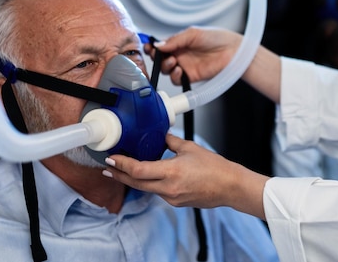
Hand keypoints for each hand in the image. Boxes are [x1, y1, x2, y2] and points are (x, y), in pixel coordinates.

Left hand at [103, 133, 268, 218]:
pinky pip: (157, 192)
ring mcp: (171, 197)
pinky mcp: (176, 202)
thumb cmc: (215, 168)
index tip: (111, 157)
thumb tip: (162, 135)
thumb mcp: (190, 148)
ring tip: (121, 171)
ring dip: (132, 180)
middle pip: (135, 183)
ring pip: (145, 188)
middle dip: (119, 174)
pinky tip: (146, 177)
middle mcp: (169, 188)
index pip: (138, 170)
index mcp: (171, 172)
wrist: (229, 186)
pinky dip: (148, 184)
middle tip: (107, 166)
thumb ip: (171, 142)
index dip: (122, 164)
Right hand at [144, 27, 242, 85]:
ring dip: (166, 66)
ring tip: (174, 61)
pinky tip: (180, 70)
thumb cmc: (216, 38)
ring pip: (166, 70)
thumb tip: (158, 45)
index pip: (161, 46)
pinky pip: (177, 80)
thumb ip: (175, 40)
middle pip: (160, 59)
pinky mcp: (191, 77)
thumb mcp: (193, 34)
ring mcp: (185, 66)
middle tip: (158, 55)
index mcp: (179, 42)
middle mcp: (180, 54)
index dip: (152, 48)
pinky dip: (175, 76)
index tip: (148, 48)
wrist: (232, 50)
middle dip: (156, 58)